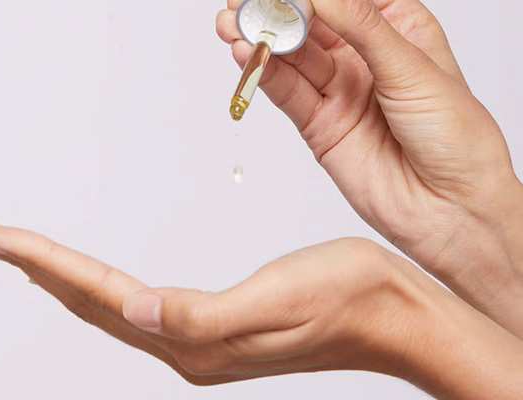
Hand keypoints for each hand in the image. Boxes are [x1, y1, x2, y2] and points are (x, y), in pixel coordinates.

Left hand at [0, 223, 522, 398]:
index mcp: (196, 340)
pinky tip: (100, 284)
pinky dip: (104, 289)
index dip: (41, 263)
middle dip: (37, 270)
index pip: (98, 295)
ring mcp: (203, 339)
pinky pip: (140, 306)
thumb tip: (135, 312)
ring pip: (112, 307)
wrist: (395, 313)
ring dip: (65, 281)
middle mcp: (190, 345)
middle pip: (93, 305)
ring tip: (29, 259)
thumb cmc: (349, 298)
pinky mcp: (219, 325)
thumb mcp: (279, 299)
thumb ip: (201, 315)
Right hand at [217, 0, 522, 334]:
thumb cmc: (456, 138)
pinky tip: (247, 55)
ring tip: (232, 25)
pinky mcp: (320, 126)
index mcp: (398, 31)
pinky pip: (288, 94)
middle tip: (243, 2)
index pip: (346, 0)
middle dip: (276, 12)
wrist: (451, 208)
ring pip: (293, 59)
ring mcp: (340, 93)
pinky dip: (265, 75)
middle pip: (312, 25)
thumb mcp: (413, 68)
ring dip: (262, 41)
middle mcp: (365, 59)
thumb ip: (361, 28)